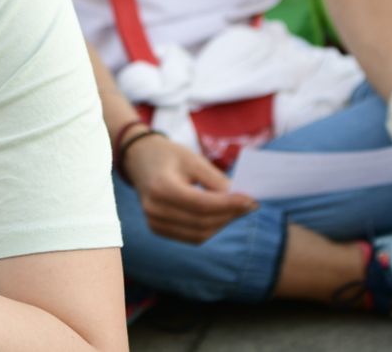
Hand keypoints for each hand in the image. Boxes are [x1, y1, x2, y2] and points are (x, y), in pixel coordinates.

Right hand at [119, 133, 256, 244]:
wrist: (140, 159)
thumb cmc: (168, 155)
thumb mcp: (192, 159)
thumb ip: (215, 179)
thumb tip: (239, 199)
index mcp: (161, 188)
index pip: (201, 205)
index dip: (229, 205)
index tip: (251, 200)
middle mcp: (154, 209)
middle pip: (202, 222)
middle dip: (230, 215)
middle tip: (250, 205)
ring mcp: (154, 222)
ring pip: (199, 234)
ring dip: (222, 224)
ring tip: (238, 210)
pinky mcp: (158, 229)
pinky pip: (192, 236)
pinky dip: (210, 228)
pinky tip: (222, 216)